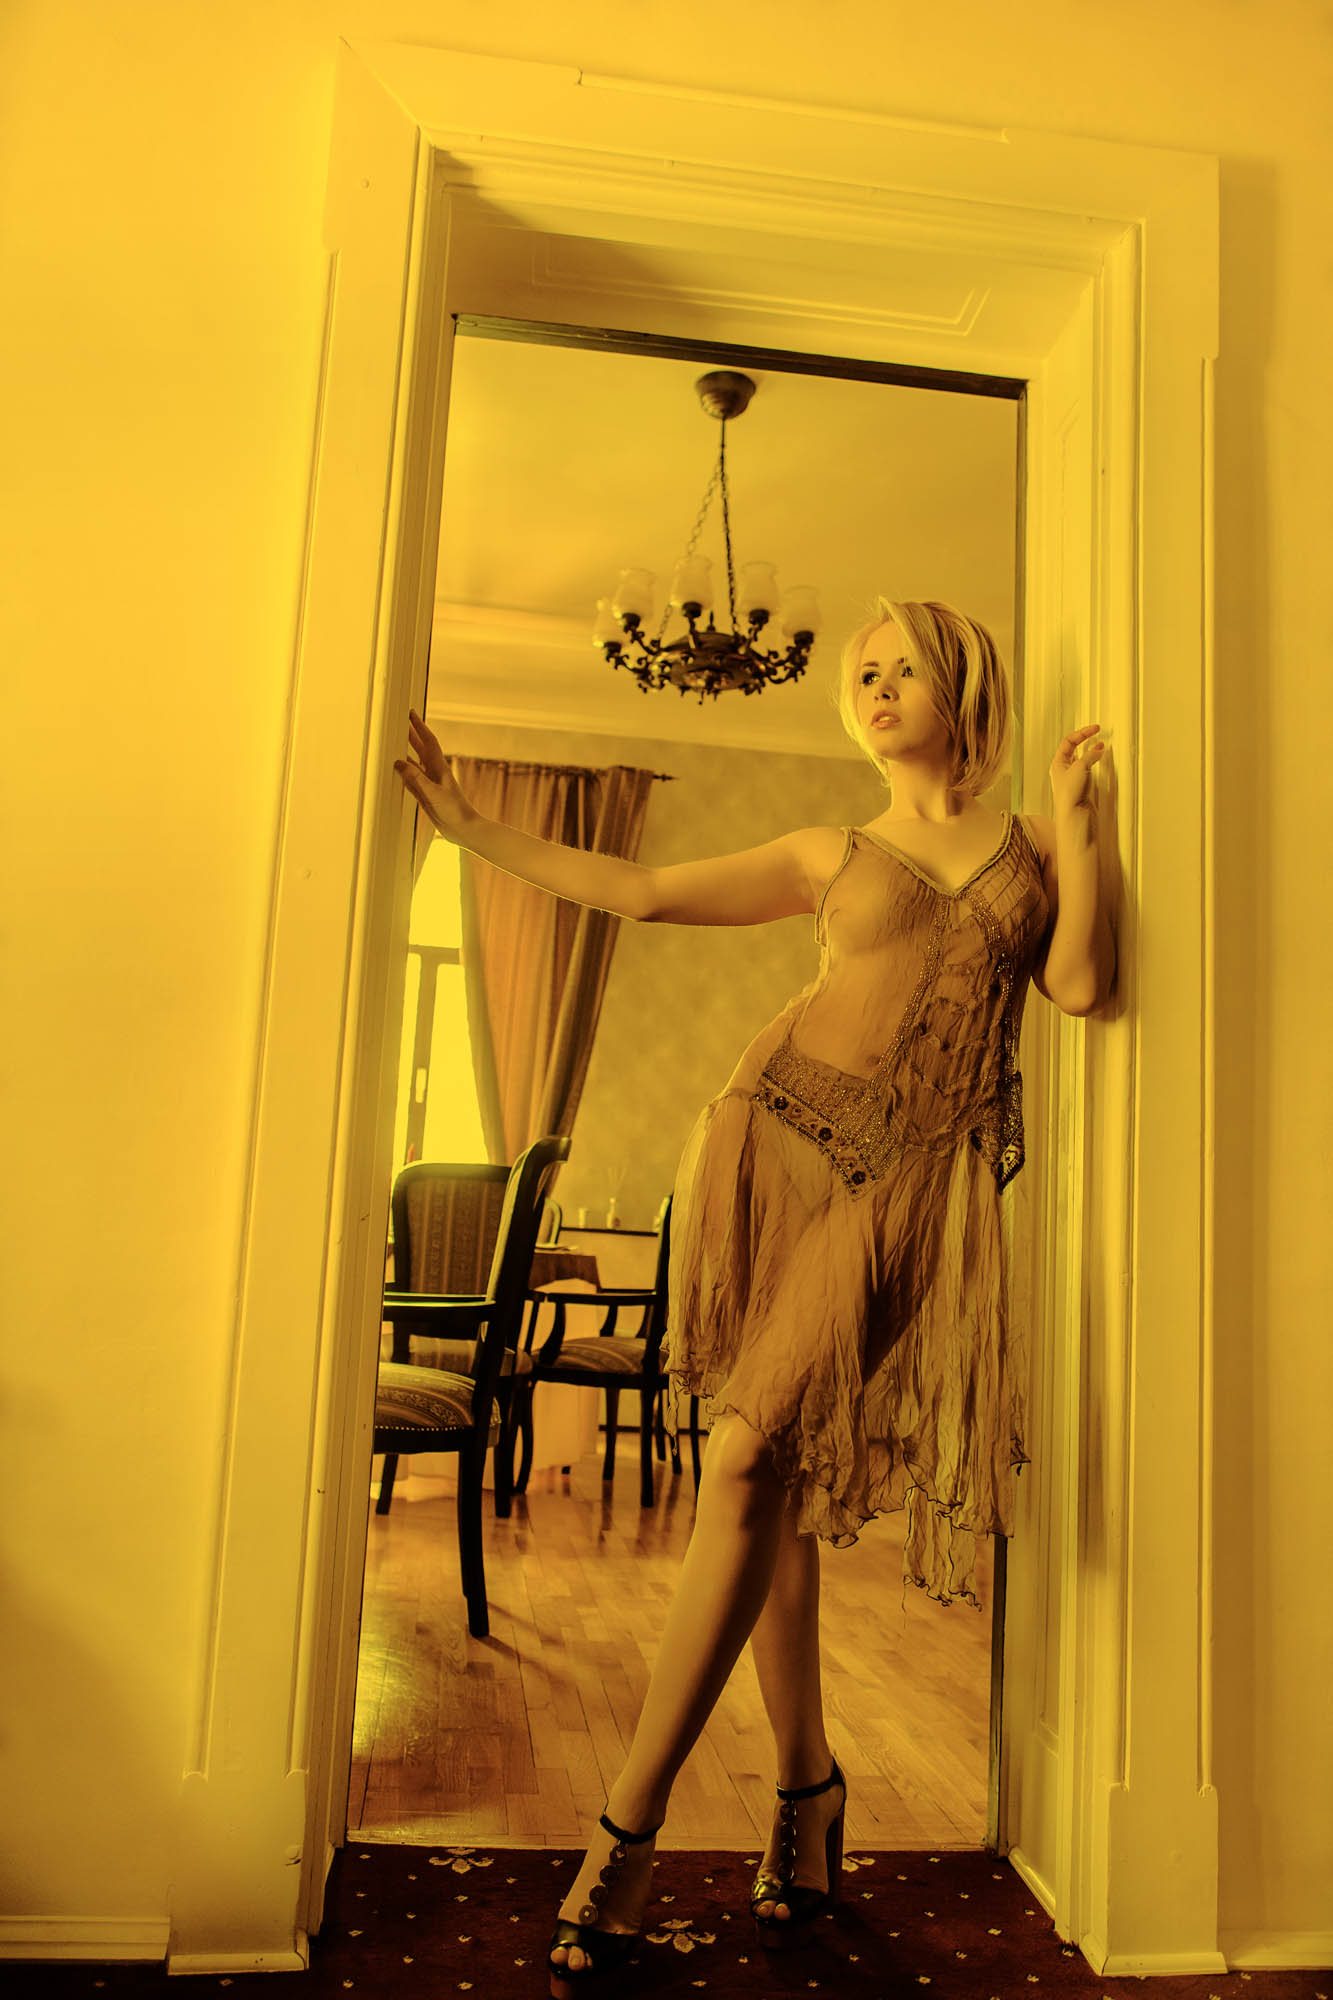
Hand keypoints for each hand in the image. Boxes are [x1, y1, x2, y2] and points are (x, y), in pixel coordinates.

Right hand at [393, 709, 475, 839]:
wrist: (464, 829)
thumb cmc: (455, 811)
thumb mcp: (433, 794)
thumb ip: (416, 779)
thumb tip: (399, 763)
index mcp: (439, 768)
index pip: (428, 742)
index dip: (419, 727)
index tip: (410, 714)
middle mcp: (434, 773)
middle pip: (421, 749)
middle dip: (411, 735)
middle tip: (401, 722)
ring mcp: (431, 784)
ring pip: (415, 763)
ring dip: (407, 752)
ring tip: (395, 742)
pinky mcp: (427, 795)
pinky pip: (413, 780)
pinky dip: (405, 772)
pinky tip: (399, 770)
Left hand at [1049, 722, 1105, 816]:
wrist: (1076, 816)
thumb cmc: (1071, 794)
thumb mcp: (1080, 767)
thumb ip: (1090, 755)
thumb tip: (1098, 748)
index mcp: (1058, 763)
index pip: (1068, 741)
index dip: (1082, 733)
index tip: (1095, 729)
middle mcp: (1064, 770)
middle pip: (1075, 748)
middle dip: (1086, 740)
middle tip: (1098, 734)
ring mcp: (1073, 778)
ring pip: (1083, 758)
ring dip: (1092, 751)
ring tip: (1101, 746)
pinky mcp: (1082, 786)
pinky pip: (1089, 769)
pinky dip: (1095, 762)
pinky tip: (1101, 761)